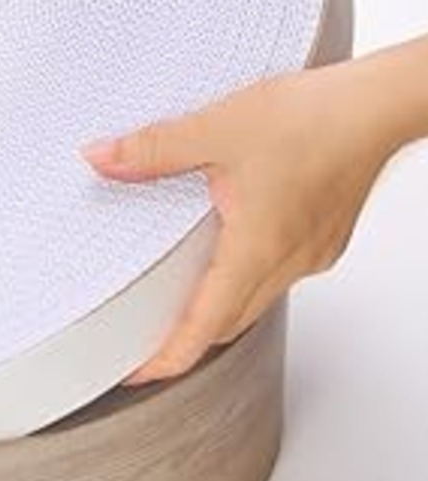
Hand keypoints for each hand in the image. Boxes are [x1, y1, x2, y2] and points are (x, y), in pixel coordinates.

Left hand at [80, 57, 400, 384]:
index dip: (168, 357)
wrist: (379, 106)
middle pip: (229, 322)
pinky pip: (278, 274)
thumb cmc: (313, 118)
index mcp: (256, 249)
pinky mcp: (324, 238)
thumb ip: (153, 149)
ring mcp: (311, 253)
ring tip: (178, 304)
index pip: (205, 326)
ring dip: (217, 309)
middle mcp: (288, 262)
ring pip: (256, 300)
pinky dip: (246, 279)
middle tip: (144, 347)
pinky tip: (228, 252)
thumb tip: (101, 158)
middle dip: (185, 341)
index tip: (138, 374)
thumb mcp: (216, 128)